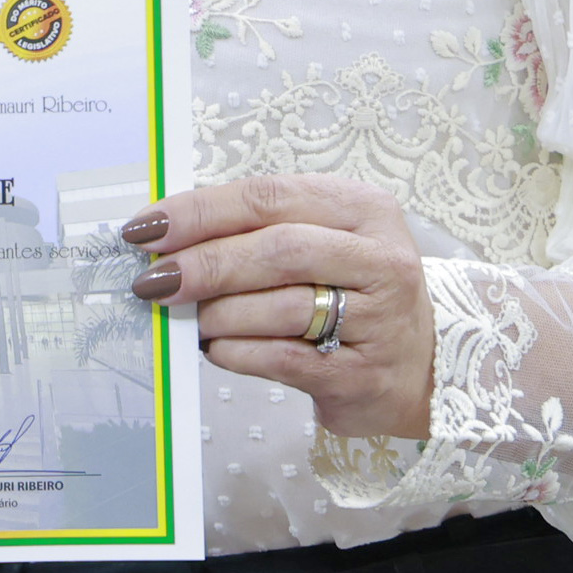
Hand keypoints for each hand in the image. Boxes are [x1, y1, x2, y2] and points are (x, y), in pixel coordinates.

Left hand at [126, 175, 434, 437]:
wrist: (424, 367)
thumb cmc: (356, 293)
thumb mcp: (326, 240)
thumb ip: (261, 230)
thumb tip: (171, 237)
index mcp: (363, 208)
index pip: (269, 196)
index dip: (201, 211)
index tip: (149, 227)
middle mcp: (381, 258)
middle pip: (277, 249)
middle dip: (205, 263)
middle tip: (156, 279)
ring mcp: (379, 320)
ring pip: (281, 306)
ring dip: (220, 313)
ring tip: (192, 319)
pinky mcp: (363, 375)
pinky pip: (284, 359)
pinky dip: (238, 352)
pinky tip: (216, 348)